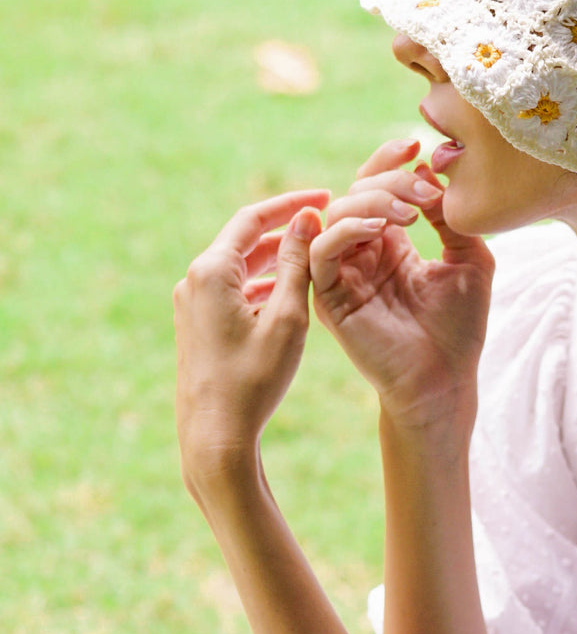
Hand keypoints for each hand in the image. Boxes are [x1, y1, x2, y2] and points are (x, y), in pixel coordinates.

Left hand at [173, 188, 330, 491]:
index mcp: (212, 271)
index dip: (292, 204)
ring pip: (241, 266)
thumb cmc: (254, 379)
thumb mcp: (288, 318)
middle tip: (328, 224)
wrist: (215, 437)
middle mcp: (194, 281)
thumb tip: (306, 219)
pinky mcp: (196, 325)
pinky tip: (290, 294)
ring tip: (318, 258)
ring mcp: (192, 304)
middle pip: (246, 240)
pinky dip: (264, 284)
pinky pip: (234, 290)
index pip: (253, 218)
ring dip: (278, 260)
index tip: (325, 196)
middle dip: (287, 231)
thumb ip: (298, 264)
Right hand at [310, 140, 494, 433]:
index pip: (377, 187)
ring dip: (372, 201)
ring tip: (411, 212)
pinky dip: (346, 230)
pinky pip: (321, 251)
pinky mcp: (331, 298)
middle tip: (426, 190)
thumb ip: (452, 217)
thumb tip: (432, 169)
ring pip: (335, 213)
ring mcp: (344, 275)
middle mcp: (362, 254)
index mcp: (391, 243)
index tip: (416, 143)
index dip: (390, 160)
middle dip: (391, 181)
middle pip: (356, 192)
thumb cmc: (460, 329)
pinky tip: (380, 229)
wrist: (447, 381)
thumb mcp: (471, 259)